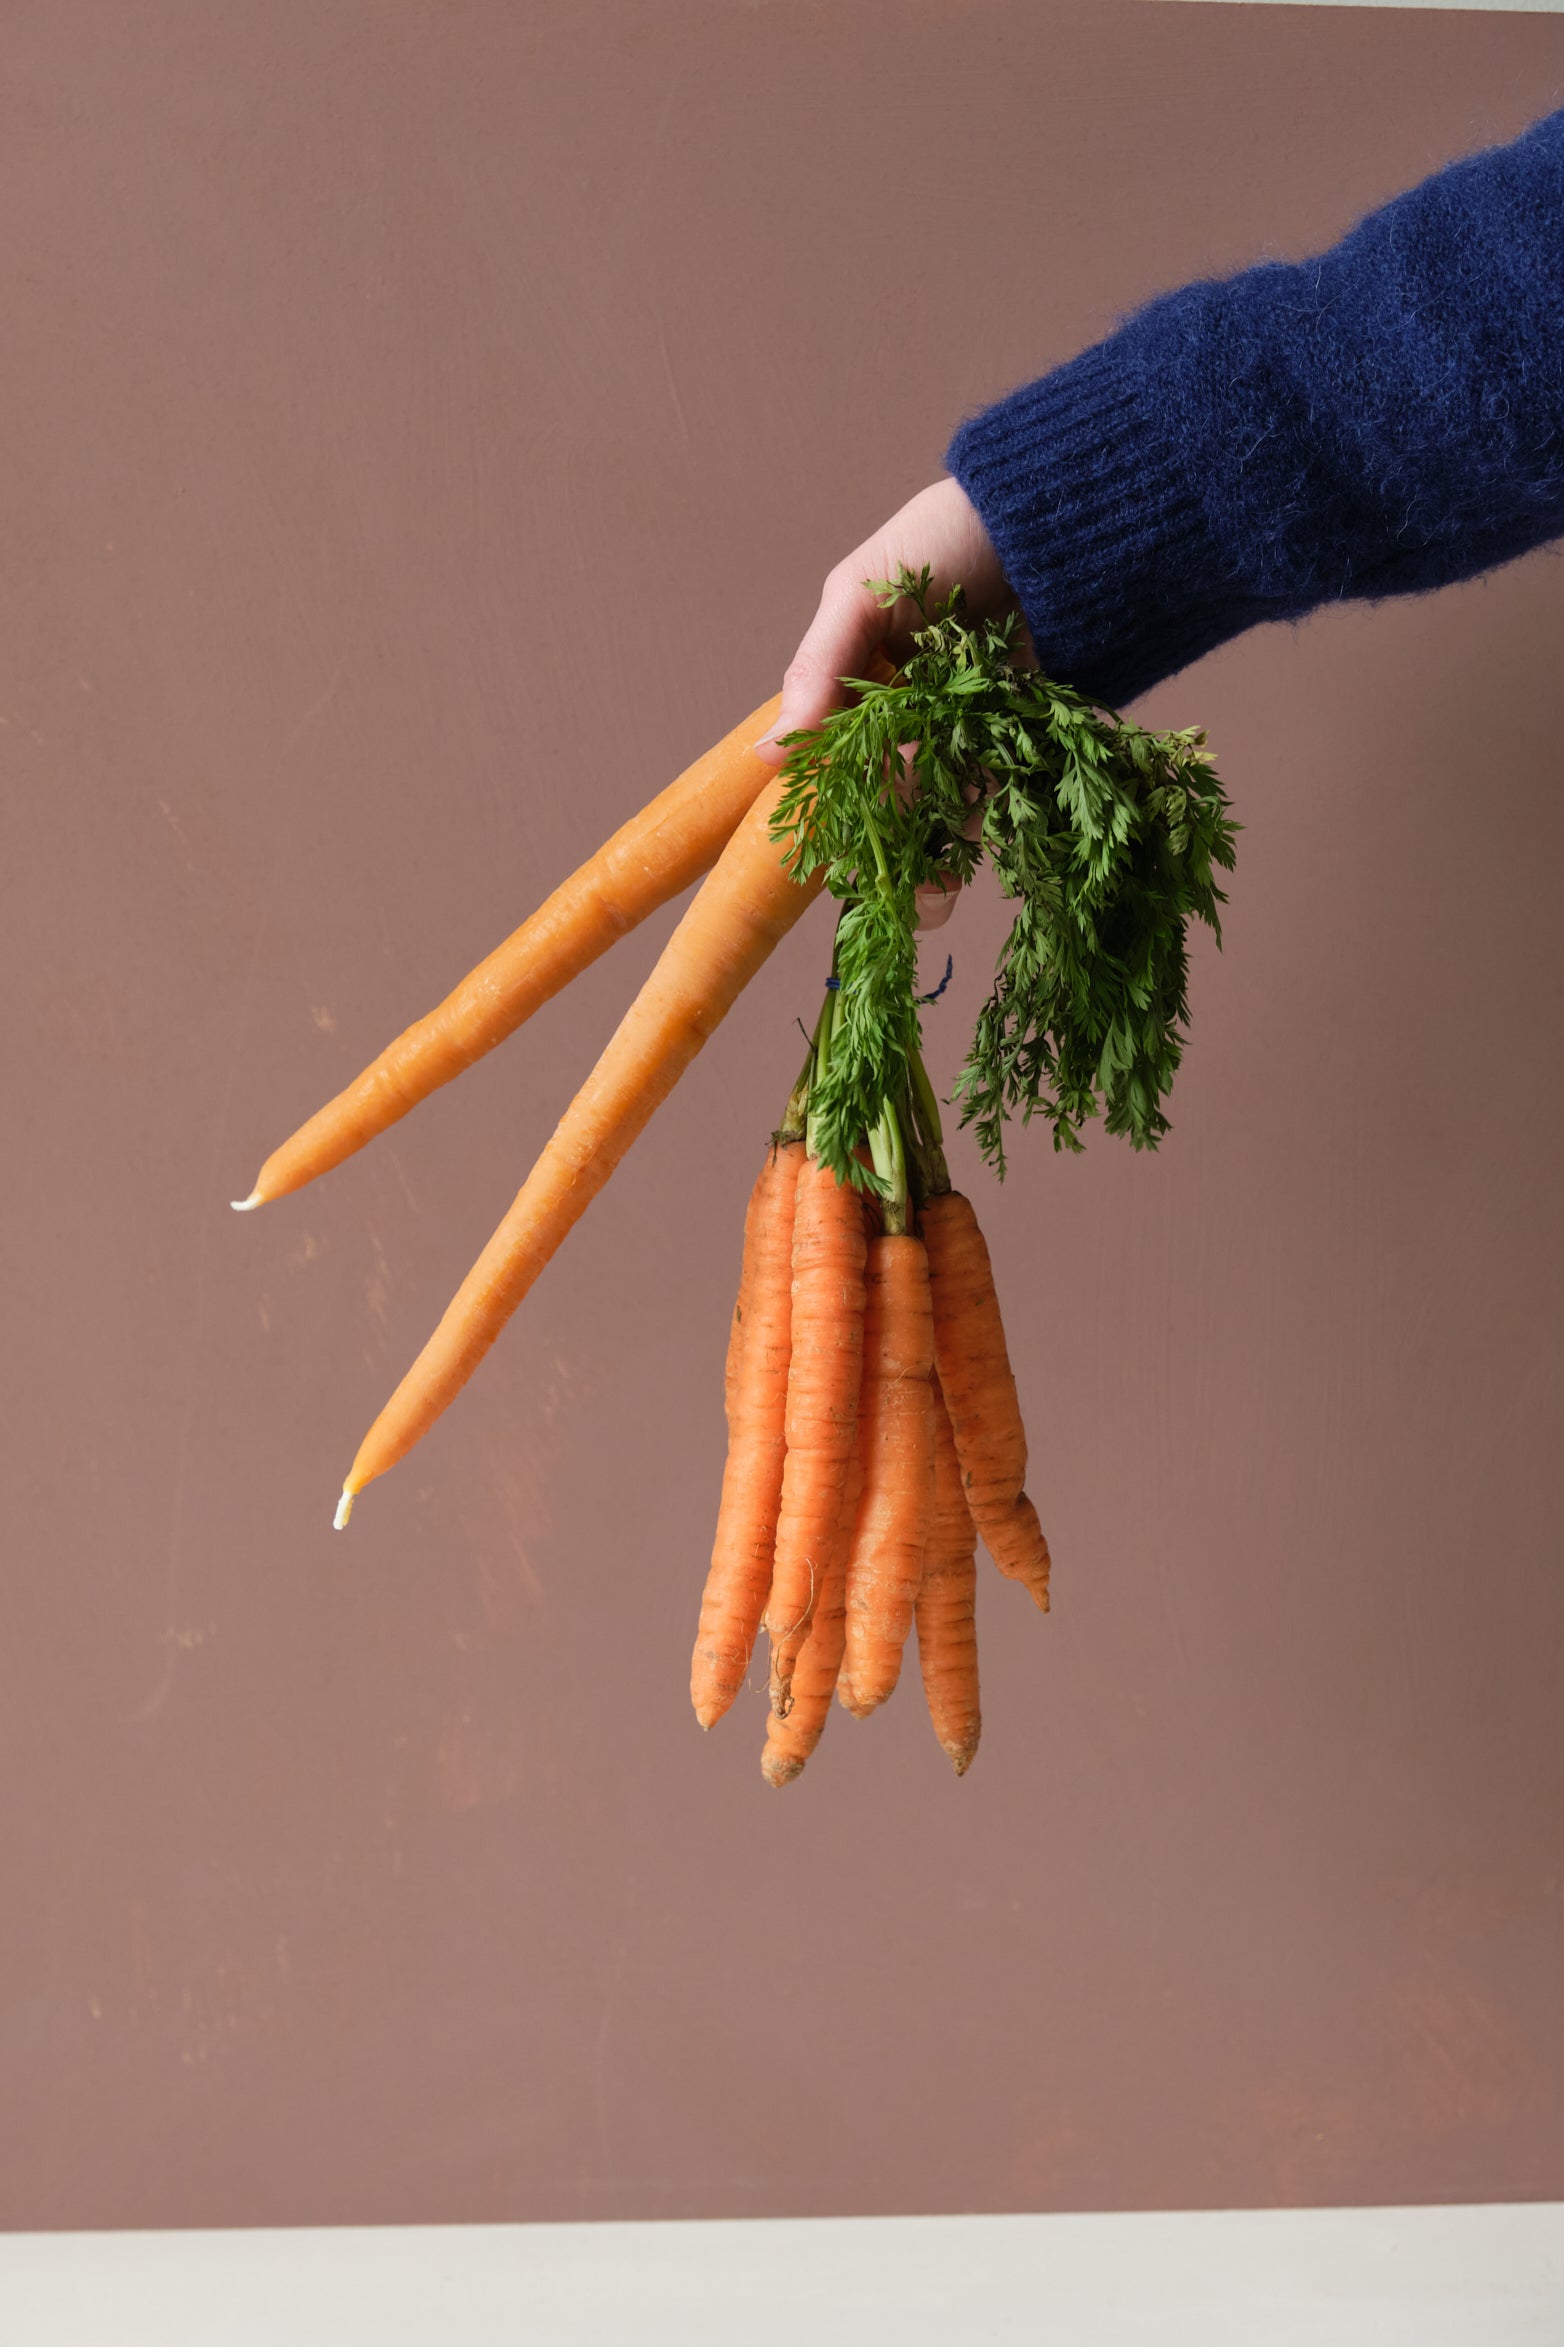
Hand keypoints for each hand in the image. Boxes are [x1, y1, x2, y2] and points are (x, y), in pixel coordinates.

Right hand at [754, 478, 1030, 928]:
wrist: (1049, 523)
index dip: (824, 819)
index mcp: (854, 694)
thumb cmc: (941, 540)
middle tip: (889, 887)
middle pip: (881, 807)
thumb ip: (817, 669)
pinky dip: (979, 828)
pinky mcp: (1016, 742)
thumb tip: (767, 756)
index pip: (827, 770)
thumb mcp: (859, 591)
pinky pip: (992, 799)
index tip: (824, 855)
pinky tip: (969, 848)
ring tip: (933, 887)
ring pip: (936, 816)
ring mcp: (961, 737)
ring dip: (932, 857)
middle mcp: (904, 724)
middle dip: (884, 854)